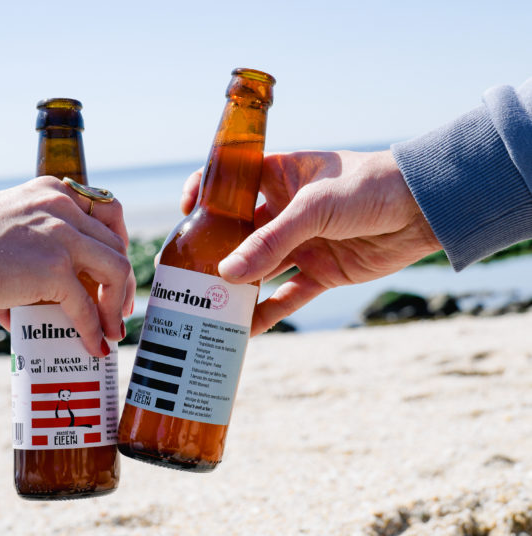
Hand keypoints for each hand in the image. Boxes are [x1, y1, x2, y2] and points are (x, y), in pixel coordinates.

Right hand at [0, 176, 135, 355]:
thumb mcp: (6, 233)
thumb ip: (33, 255)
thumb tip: (45, 304)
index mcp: (50, 191)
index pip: (106, 213)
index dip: (118, 246)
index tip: (116, 274)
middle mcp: (60, 206)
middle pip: (115, 244)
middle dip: (123, 282)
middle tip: (118, 310)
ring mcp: (60, 235)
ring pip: (115, 270)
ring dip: (116, 305)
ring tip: (111, 331)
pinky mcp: (52, 268)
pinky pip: (86, 305)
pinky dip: (93, 329)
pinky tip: (93, 346)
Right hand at [181, 150, 440, 334]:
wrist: (425, 209)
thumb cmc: (370, 187)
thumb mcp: (314, 207)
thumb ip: (271, 240)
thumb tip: (227, 273)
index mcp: (278, 177)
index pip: (230, 182)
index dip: (204, 192)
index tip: (186, 212)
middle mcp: (283, 211)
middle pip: (238, 234)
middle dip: (213, 253)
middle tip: (186, 274)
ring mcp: (301, 243)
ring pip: (260, 270)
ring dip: (237, 288)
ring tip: (209, 308)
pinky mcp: (321, 272)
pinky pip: (288, 296)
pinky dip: (269, 313)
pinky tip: (246, 331)